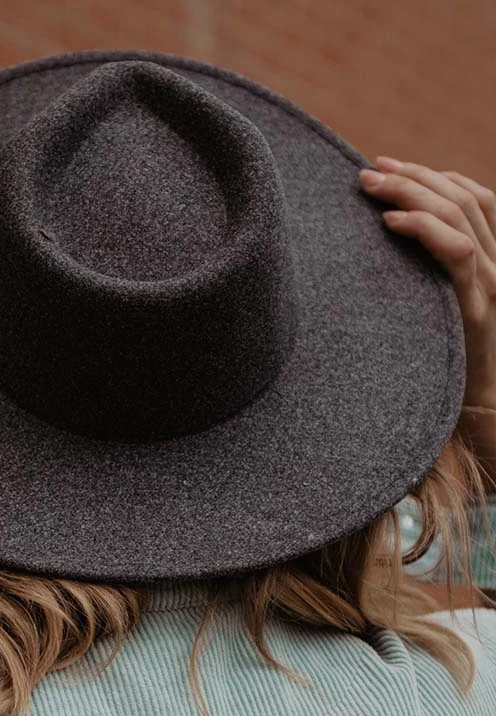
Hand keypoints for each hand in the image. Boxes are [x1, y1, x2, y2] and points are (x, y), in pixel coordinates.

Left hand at [359, 156, 495, 407]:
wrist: (478, 414)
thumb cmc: (446, 366)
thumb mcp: (431, 311)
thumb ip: (421, 279)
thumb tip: (375, 254)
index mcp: (490, 262)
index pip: (472, 198)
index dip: (432, 175)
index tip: (387, 164)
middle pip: (461, 198)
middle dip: (413, 176)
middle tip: (368, 169)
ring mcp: (492, 284)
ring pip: (460, 214)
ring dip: (412, 192)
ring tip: (371, 185)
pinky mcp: (478, 308)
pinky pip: (458, 254)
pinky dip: (423, 230)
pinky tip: (389, 223)